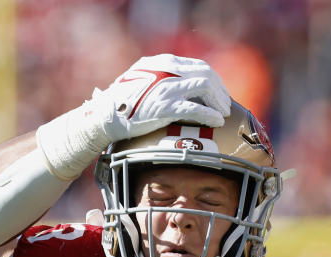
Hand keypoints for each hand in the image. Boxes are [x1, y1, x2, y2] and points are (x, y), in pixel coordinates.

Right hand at [94, 53, 230, 139]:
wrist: (105, 115)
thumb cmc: (121, 102)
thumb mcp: (141, 79)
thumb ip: (159, 77)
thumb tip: (176, 87)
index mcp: (163, 62)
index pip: (197, 66)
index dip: (212, 80)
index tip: (218, 92)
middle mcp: (167, 71)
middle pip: (206, 74)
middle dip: (219, 90)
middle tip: (224, 104)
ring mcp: (167, 88)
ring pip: (205, 88)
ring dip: (218, 101)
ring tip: (222, 113)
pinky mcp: (165, 107)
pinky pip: (196, 109)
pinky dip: (210, 114)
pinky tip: (217, 121)